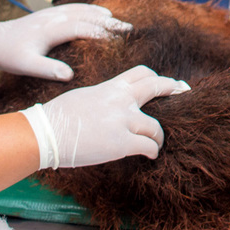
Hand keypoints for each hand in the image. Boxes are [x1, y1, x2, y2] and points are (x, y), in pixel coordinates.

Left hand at [0, 3, 130, 80]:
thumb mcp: (25, 66)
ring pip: (82, 9)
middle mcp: (54, 17)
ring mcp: (53, 13)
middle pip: (87, 15)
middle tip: (128, 28)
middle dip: (108, 21)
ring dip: (101, 14)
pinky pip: (76, 8)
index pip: (82, 27)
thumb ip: (47, 69)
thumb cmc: (9, 55)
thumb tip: (69, 76)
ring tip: (118, 21)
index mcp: (50, 29)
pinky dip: (91, 10)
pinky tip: (98, 14)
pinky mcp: (51, 13)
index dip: (101, 32)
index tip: (118, 39)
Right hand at [21, 65, 189, 168]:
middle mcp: (121, 100)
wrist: (45, 132)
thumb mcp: (84, 96)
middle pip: (156, 86)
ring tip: (157, 143)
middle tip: (183, 91)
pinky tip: (151, 155)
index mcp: (111, 87)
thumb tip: (109, 103)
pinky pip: (148, 146)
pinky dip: (152, 152)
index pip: (141, 73)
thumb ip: (103, 97)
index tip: (166, 82)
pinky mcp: (121, 143)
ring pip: (156, 126)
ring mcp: (123, 121)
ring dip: (158, 137)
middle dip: (173, 88)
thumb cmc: (58, 117)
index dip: (156, 77)